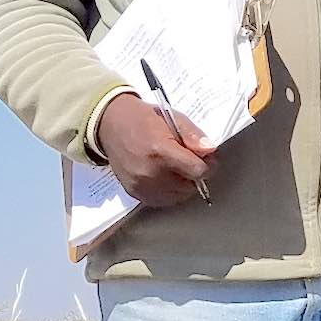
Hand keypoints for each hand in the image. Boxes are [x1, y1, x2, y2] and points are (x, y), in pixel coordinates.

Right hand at [94, 92, 212, 206]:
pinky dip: (169, 192)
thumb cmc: (143, 119)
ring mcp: (140, 186)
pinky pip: (162, 201)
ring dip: (183, 184)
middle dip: (195, 174)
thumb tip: (211, 150)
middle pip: (189, 186)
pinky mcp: (134, 193)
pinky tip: (165, 176)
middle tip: (188, 160)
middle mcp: (149, 173)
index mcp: (160, 151)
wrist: (110, 125)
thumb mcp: (173, 119)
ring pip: (178, 196)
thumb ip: (193, 136)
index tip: (206, 159)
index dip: (208, 165)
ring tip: (175, 167)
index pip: (197, 171)